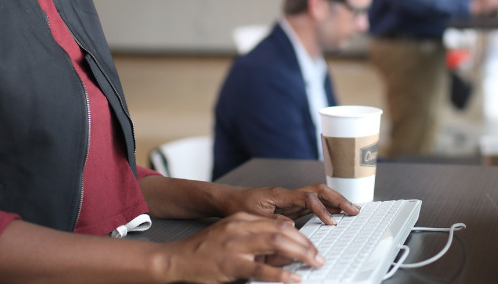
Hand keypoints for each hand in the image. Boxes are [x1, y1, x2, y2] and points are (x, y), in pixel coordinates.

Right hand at [164, 212, 322, 283]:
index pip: (279, 223)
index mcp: (242, 219)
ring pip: (276, 245)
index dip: (299, 235)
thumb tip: (283, 245)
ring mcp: (236, 246)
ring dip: (300, 254)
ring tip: (314, 263)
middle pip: (282, 231)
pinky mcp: (232, 264)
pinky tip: (294, 279)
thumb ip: (255, 236)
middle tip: (318, 256)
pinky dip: (281, 274)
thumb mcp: (232, 234)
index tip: (311, 245)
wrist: (179, 258)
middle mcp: (241, 228)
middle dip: (305, 244)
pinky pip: (261, 269)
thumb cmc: (205, 249)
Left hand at [227, 183, 359, 225]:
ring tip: (352, 210)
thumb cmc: (240, 206)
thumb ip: (273, 221)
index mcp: (280, 195)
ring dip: (336, 201)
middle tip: (354, 209)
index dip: (322, 209)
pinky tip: (336, 214)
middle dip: (338, 199)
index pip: (308, 198)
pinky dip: (327, 208)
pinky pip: (313, 204)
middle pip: (319, 191)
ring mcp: (291, 199)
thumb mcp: (254, 217)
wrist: (230, 200)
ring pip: (319, 196)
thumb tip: (291, 226)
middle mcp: (289, 194)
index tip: (331, 222)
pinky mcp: (291, 206)